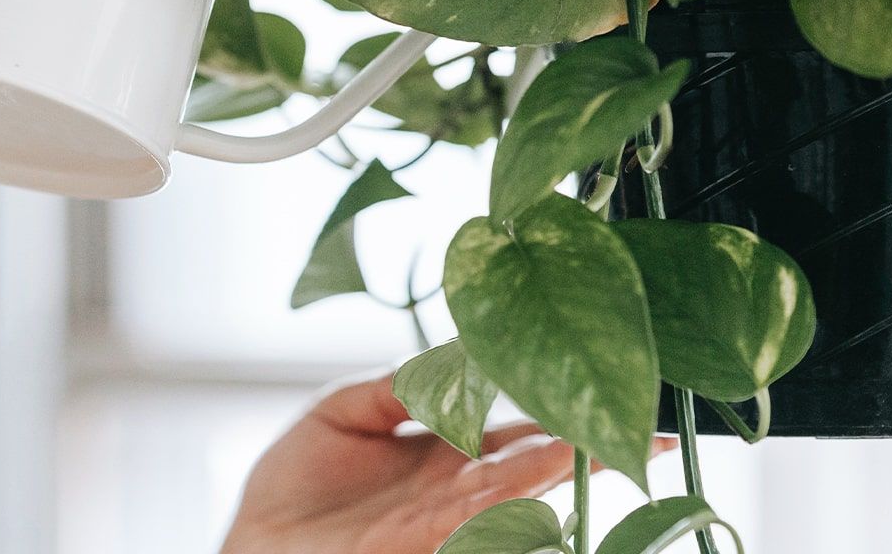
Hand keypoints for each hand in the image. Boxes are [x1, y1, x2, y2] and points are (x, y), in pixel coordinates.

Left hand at [219, 373, 668, 553]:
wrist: (253, 544)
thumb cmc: (292, 488)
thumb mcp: (343, 412)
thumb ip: (398, 385)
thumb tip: (450, 356)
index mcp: (442, 454)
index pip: (514, 432)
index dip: (556, 413)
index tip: (600, 387)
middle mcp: (451, 490)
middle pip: (528, 466)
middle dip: (580, 448)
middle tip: (638, 430)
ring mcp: (436, 522)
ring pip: (506, 494)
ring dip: (548, 473)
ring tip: (589, 447)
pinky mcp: (414, 541)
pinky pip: (464, 520)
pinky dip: (498, 504)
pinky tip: (526, 482)